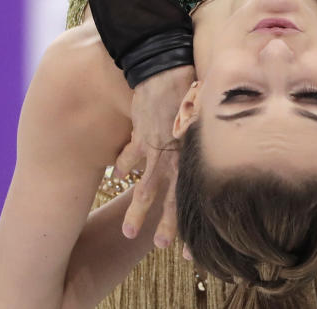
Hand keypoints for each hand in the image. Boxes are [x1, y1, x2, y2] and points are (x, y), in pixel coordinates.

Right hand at [114, 64, 195, 247]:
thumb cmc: (193, 89)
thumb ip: (193, 141)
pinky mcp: (143, 136)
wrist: (171, 68)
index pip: (195, 194)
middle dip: (170, 225)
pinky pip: (131, 156)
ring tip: (131, 233)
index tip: (189, 248)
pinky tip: (116, 174)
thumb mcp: (200, 120)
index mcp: (195, 155)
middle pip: (175, 198)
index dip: (191, 221)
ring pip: (149, 187)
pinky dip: (124, 163)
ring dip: (140, 211)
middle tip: (165, 248)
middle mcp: (180, 156)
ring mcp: (160, 148)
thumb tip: (195, 154)